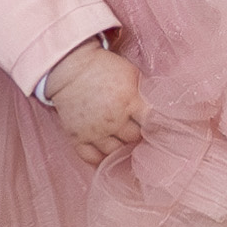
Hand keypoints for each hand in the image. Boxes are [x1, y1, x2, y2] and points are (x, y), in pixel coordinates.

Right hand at [42, 38, 145, 166]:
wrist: (69, 69)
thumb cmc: (102, 68)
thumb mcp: (129, 72)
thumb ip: (142, 91)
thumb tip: (157, 106)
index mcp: (129, 100)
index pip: (151, 122)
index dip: (155, 124)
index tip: (155, 125)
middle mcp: (113, 119)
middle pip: (133, 138)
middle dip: (136, 133)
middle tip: (134, 128)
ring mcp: (95, 131)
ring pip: (115, 151)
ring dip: (120, 147)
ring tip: (119, 139)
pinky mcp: (77, 137)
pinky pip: (91, 158)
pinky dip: (99, 159)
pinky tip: (104, 153)